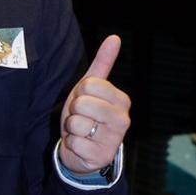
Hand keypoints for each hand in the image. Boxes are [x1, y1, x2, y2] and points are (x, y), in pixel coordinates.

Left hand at [58, 35, 130, 174]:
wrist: (82, 148)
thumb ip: (103, 63)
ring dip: (72, 128)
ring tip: (81, 132)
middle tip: (81, 117)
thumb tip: (115, 37)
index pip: (89, 84)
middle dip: (74, 110)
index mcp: (122, 100)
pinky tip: (81, 146)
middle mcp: (123, 120)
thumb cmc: (86, 113)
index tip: (84, 100)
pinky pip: (74, 142)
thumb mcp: (90, 88)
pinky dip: (72, 144)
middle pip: (82, 103)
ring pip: (77, 123)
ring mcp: (114, 140)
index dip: (79, 92)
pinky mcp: (102, 157)